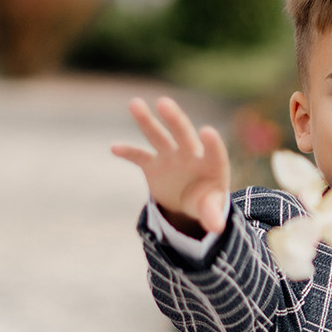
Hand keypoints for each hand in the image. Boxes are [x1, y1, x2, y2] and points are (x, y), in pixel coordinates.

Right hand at [112, 96, 230, 236]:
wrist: (189, 199)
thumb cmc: (206, 200)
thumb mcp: (210, 209)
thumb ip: (212, 214)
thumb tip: (217, 228)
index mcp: (212, 165)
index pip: (214, 152)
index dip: (211, 144)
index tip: (207, 131)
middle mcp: (191, 155)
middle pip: (183, 135)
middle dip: (175, 120)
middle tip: (164, 103)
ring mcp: (170, 157)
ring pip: (158, 136)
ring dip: (147, 121)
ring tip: (135, 103)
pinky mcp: (153, 164)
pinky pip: (139, 156)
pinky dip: (128, 152)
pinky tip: (114, 148)